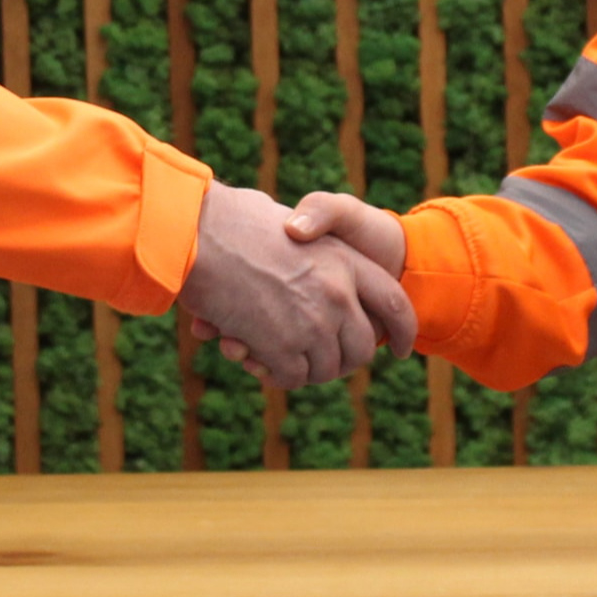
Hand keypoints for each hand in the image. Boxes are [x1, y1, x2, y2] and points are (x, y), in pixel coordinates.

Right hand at [176, 182, 416, 387]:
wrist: (194, 231)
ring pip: (325, 369)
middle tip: (316, 358)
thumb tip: (310, 249)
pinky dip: (273, 373)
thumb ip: (312, 243)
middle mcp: (338, 294)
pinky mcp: (282, 347)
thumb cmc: (231, 219)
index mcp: (344, 259)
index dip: (402, 331)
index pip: (395, 304)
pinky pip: (291, 377)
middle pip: (362, 348)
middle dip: (342, 360)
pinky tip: (252, 354)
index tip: (399, 349)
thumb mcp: (289, 222)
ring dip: (303, 368)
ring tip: (273, 351)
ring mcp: (312, 323)